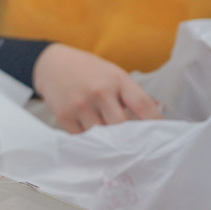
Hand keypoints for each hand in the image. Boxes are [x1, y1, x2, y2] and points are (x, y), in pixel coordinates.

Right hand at [32, 43, 161, 133]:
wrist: (51, 65)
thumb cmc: (88, 70)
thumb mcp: (113, 73)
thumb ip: (132, 93)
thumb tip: (157, 110)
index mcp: (117, 79)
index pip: (143, 105)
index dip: (154, 123)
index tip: (159, 135)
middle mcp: (99, 91)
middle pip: (122, 126)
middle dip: (129, 137)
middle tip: (134, 144)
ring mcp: (80, 105)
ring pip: (102, 136)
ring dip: (108, 141)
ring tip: (112, 141)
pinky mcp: (64, 117)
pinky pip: (83, 139)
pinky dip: (90, 141)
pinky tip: (92, 135)